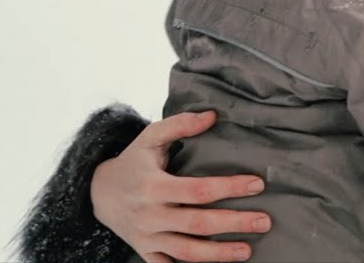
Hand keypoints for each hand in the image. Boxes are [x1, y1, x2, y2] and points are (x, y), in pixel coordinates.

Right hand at [91, 110, 270, 261]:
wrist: (99, 192)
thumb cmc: (133, 161)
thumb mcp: (150, 138)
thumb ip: (180, 124)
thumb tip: (212, 115)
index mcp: (153, 186)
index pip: (199, 190)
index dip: (230, 187)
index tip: (258, 184)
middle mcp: (150, 215)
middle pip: (198, 223)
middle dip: (234, 223)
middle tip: (264, 221)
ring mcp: (148, 237)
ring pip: (187, 251)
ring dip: (219, 255)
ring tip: (248, 250)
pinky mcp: (146, 252)